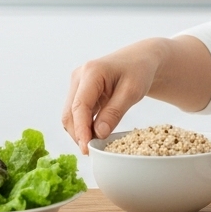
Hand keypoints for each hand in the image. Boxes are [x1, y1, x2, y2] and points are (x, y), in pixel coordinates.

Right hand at [61, 38, 165, 153]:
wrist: (141, 59)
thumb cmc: (139, 71)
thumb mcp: (132, 92)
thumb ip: (115, 112)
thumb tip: (98, 134)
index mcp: (91, 72)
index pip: (80, 106)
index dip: (81, 129)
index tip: (86, 148)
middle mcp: (79, 76)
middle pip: (70, 113)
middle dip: (78, 134)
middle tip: (91, 152)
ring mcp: (77, 83)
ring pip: (70, 114)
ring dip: (79, 131)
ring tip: (94, 145)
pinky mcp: (80, 91)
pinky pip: (76, 113)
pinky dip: (83, 125)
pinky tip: (94, 135)